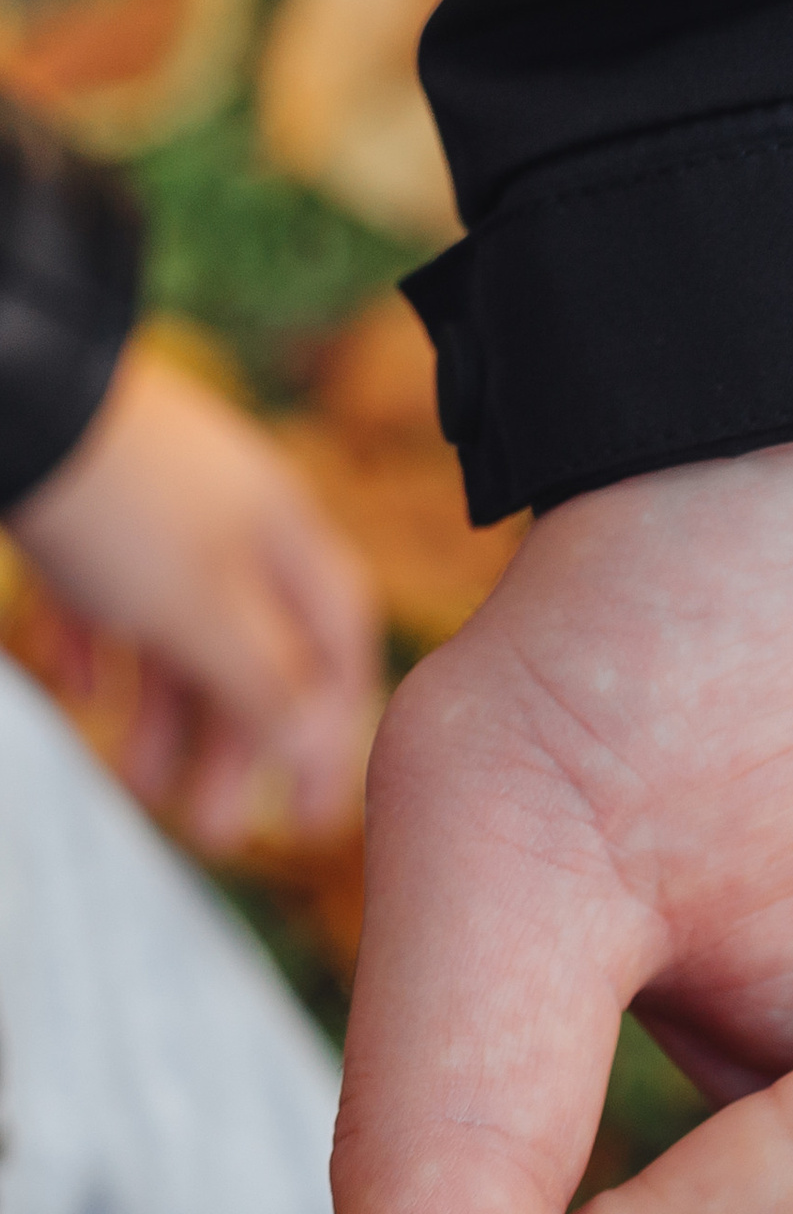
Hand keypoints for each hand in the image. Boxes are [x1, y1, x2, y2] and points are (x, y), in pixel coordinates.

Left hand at [5, 341, 378, 844]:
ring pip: (181, 636)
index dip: (330, 738)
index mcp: (294, 545)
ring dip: (165, 716)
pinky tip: (83, 691)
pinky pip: (108, 600)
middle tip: (215, 826)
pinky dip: (103, 654)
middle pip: (256, 657)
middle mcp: (239, 530)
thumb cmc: (122, 501)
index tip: (311, 813)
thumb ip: (270, 690)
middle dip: (234, 746)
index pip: (339, 656)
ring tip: (139, 781)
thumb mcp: (211, 617)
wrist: (12, 387)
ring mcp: (161, 517)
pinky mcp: (88, 508)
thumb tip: (321, 754)